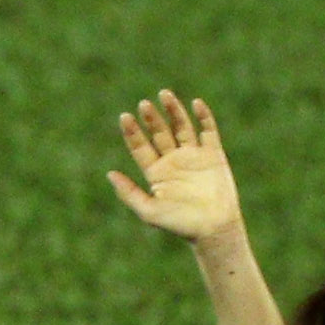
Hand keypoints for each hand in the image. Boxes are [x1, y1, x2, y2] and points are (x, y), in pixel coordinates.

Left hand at [108, 91, 240, 244]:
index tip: (125, 117)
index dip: (132, 132)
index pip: (140, 146)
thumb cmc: (181, 225)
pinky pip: (208, 131)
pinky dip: (203, 116)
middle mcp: (173, 161)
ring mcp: (194, 156)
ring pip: (181, 126)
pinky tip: (195, 103)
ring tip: (165, 94)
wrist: (214, 230)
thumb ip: (129, 193)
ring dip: (174, 110)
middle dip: (151, 118)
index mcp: (156, 173)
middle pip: (159, 132)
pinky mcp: (213, 155)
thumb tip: (110, 174)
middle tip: (144, 104)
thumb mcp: (149, 212)